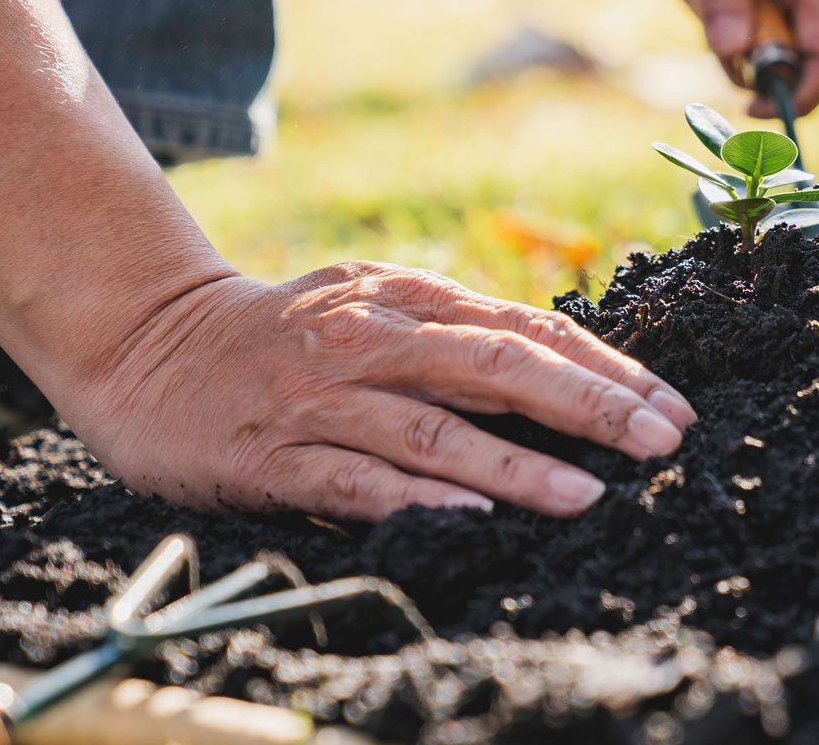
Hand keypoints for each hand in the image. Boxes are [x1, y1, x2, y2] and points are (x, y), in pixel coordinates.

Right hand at [61, 263, 697, 521]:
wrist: (149, 345)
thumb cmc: (290, 332)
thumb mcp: (376, 304)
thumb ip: (458, 331)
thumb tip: (569, 364)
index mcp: (409, 298)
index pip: (527, 328)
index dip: (605, 366)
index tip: (670, 406)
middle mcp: (374, 340)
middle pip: (498, 367)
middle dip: (588, 405)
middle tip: (660, 441)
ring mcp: (324, 399)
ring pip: (436, 430)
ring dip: (517, 466)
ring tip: (588, 495)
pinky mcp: (275, 455)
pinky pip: (357, 480)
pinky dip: (418, 498)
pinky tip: (474, 519)